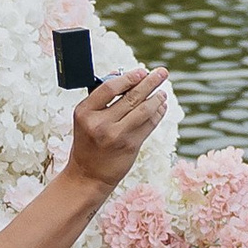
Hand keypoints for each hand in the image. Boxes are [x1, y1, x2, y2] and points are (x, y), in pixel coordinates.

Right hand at [63, 66, 169, 196]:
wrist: (87, 175)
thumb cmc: (88, 142)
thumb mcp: (85, 119)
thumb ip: (101, 99)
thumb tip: (124, 77)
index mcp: (85, 112)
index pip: (110, 88)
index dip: (129, 78)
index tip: (141, 71)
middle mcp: (100, 123)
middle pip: (131, 97)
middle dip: (150, 82)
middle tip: (162, 73)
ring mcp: (116, 135)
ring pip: (144, 110)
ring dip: (157, 99)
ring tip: (163, 93)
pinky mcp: (131, 146)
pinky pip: (149, 125)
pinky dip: (157, 114)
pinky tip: (161, 107)